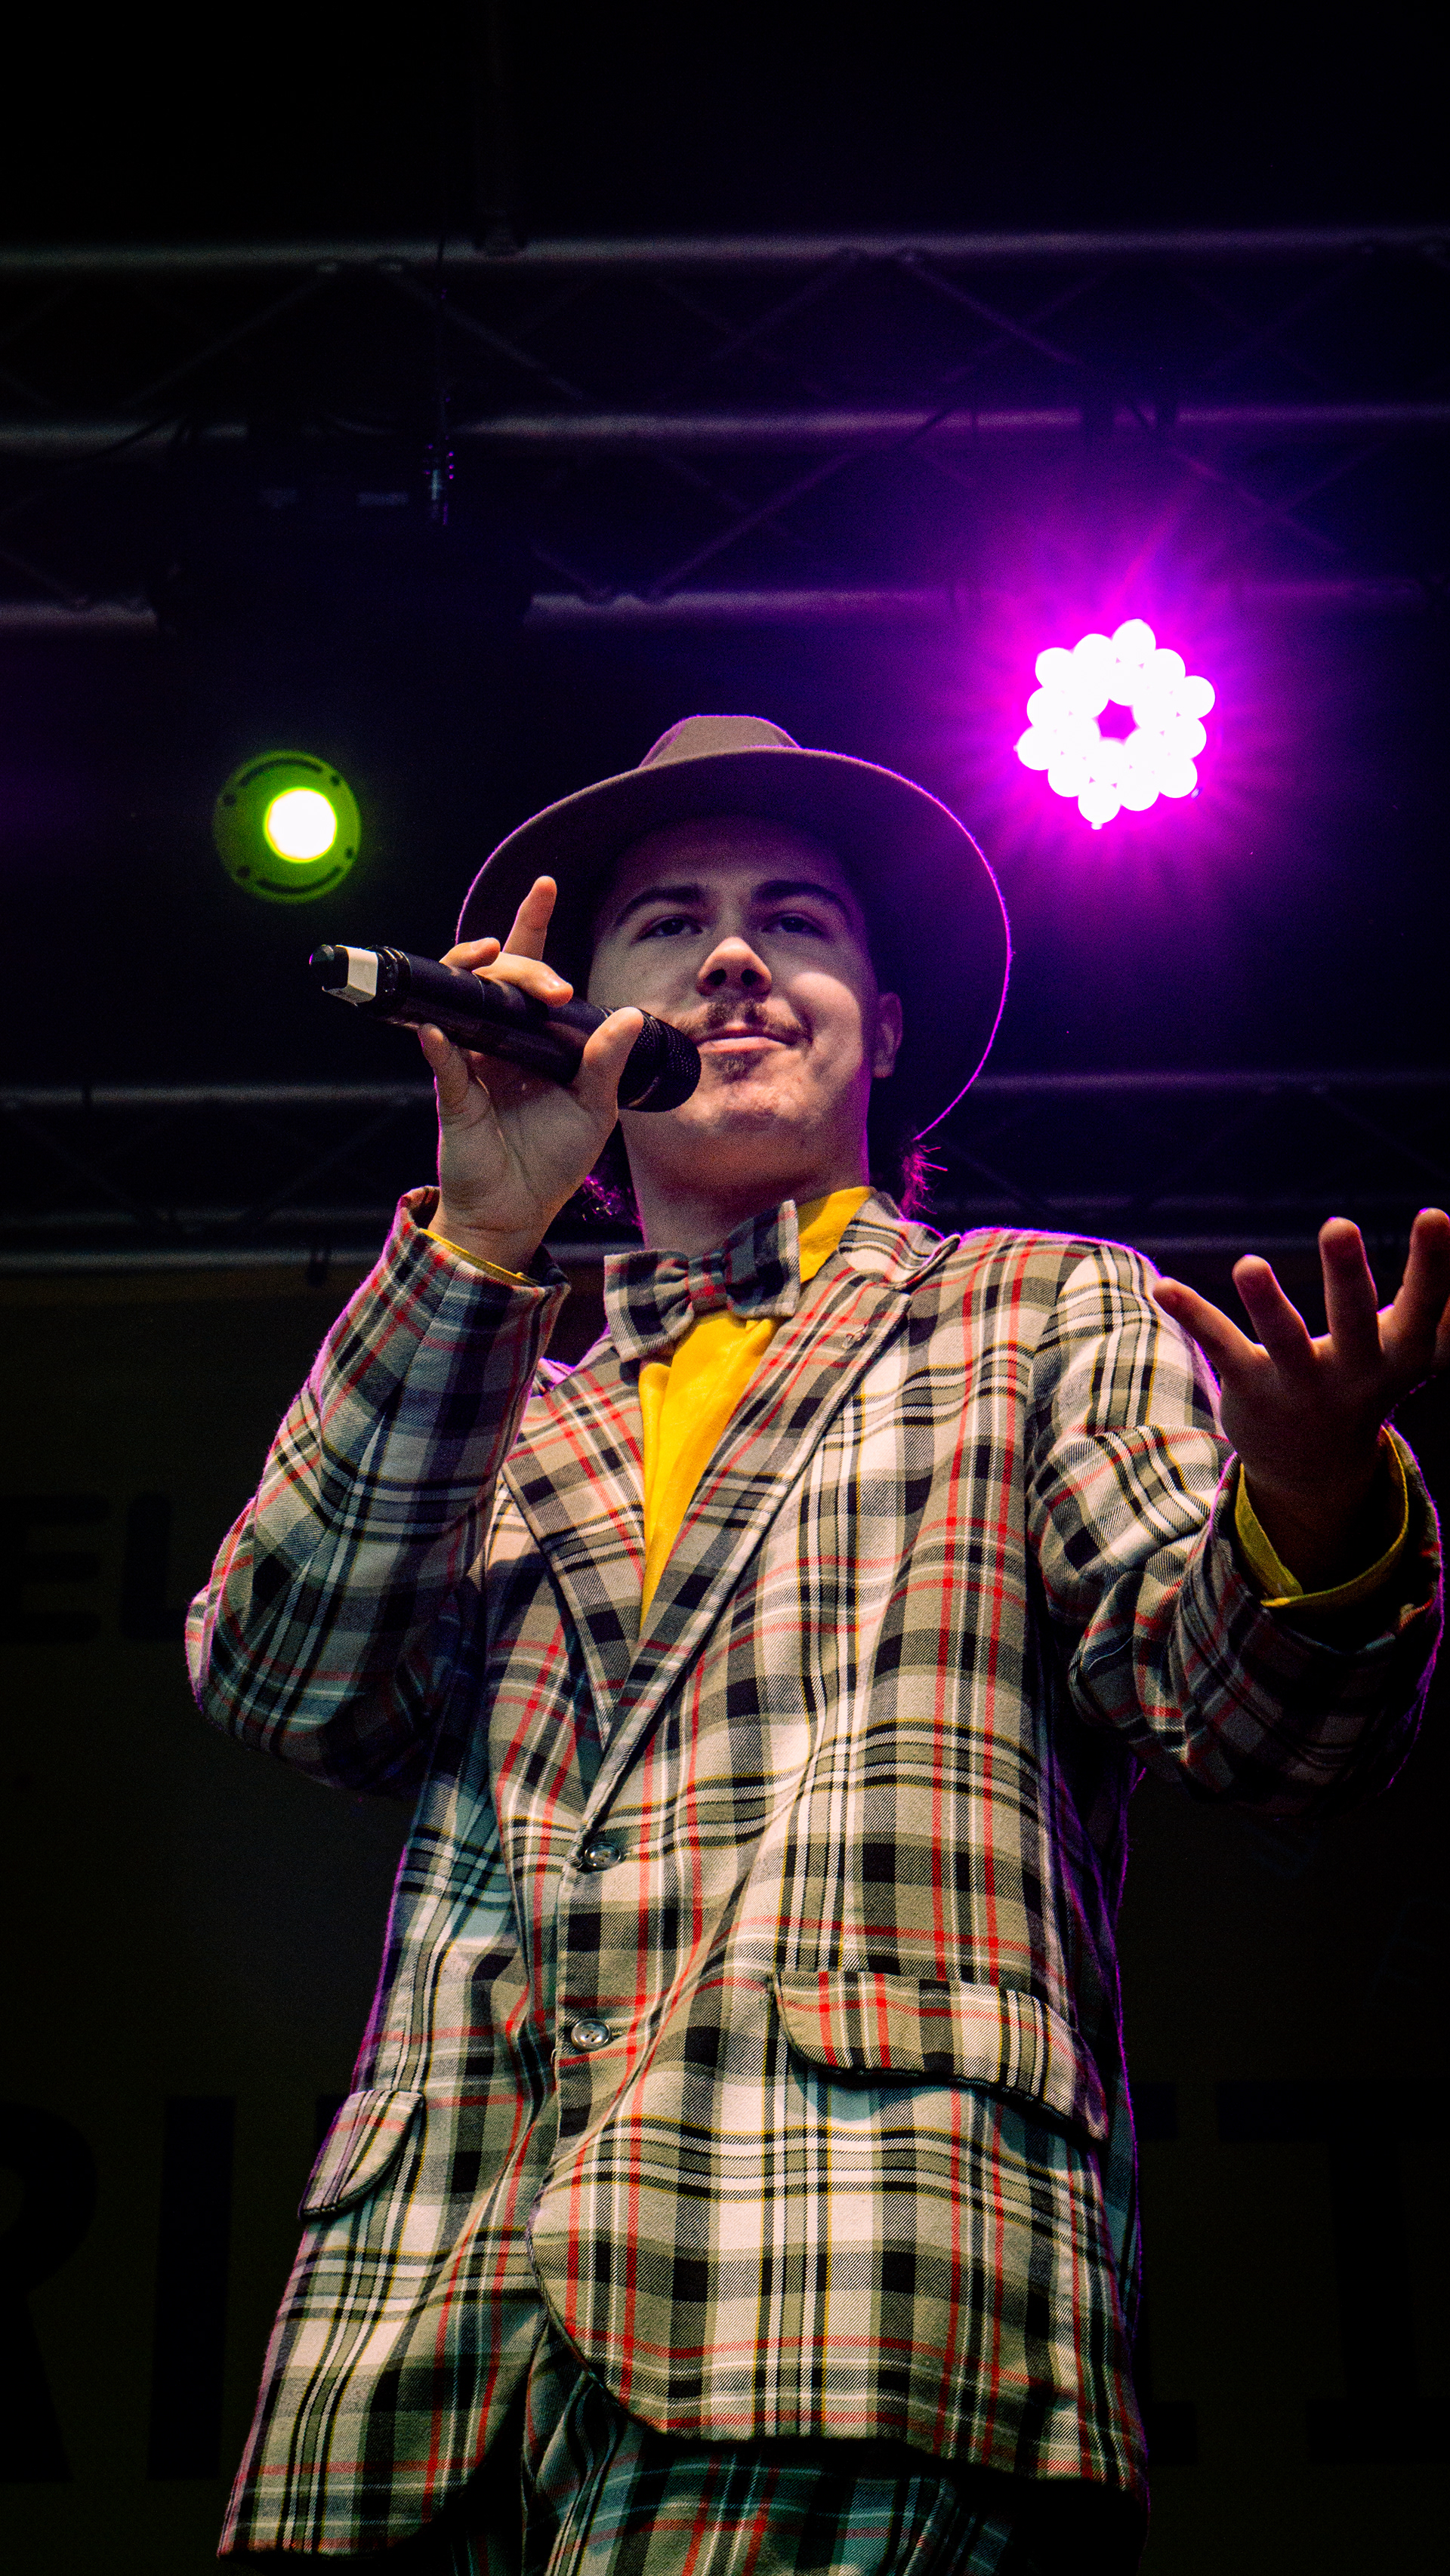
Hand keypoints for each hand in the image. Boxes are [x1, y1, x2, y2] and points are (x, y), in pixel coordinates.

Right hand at [417, 876, 641, 1272]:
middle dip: (523, 963)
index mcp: (532, 1036)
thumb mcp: (594, 1110)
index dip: (532, 925)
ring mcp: (469, 1060)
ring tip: (487, 961)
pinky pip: (439, 1058)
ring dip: (470, 972)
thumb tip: (632, 1015)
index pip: (528, 969)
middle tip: (554, 988)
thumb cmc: (552, 1158)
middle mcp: (497, 1038)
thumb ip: (607, 1063)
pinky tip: (437, 1025)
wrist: (518, 1210)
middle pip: (496, 974)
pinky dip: (435, 1038)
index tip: (545, 886)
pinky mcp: (452, 1093)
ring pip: (455, 996)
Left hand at [1153, 1209, 1449, 1585]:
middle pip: (1355, 1319)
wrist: (1316, 1470)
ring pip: (1284, 1339)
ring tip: (1248, 1263)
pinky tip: (1163, 1285)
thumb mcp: (1415, 1352)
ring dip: (1266, 1302)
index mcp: (1402, 1353)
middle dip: (1347, 1274)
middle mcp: (1355, 1371)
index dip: (1434, 1263)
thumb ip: (1445, 1315)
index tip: (1435, 1214)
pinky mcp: (1251, 1388)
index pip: (1425, 1305)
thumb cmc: (1370, 1382)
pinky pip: (1222, 1346)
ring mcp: (1301, 1383)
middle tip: (1338, 1224)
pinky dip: (1193, 1315)